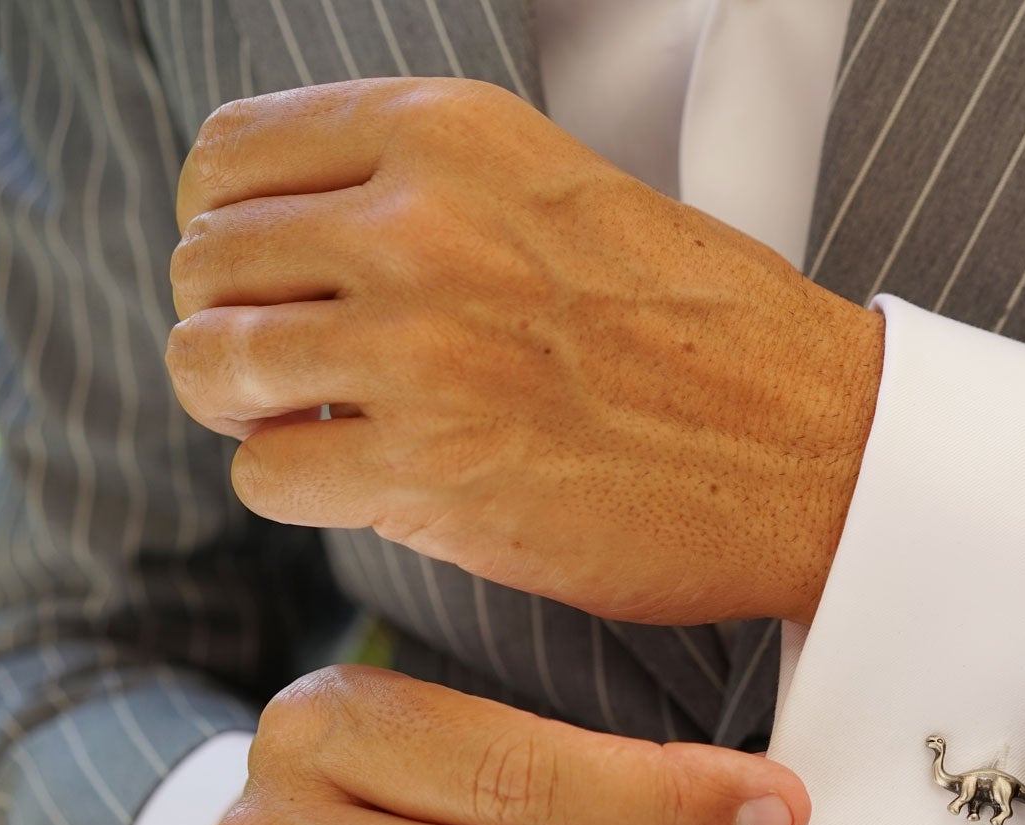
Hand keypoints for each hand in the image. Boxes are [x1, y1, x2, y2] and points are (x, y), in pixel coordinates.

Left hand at [166, 77, 883, 625]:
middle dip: (239, 322)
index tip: (274, 275)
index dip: (233, 226)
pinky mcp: (426, 470)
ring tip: (323, 425)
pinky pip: (265, 476)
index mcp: (452, 135)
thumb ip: (438, 191)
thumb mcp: (574, 191)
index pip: (231, 155)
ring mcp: (416, 349)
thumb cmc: (719, 336)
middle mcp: (418, 226)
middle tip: (302, 368)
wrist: (819, 449)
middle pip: (205, 262)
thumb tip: (311, 235)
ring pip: (211, 365)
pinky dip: (300, 488)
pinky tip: (368, 482)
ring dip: (253, 408)